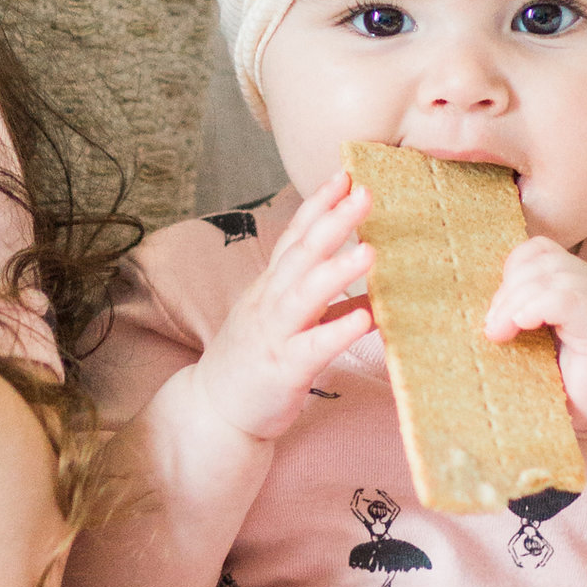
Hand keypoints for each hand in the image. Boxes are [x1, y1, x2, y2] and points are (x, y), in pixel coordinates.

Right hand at [191, 172, 372, 446]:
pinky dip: (338, 330)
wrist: (215, 411)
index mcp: (272, 286)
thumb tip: (371, 292)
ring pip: (305, 294)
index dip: (319, 204)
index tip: (344, 174)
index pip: (295, 236)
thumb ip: (325, 304)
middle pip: (303, 253)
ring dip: (337, 269)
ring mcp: (275, 335)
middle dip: (334, 220)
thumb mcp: (286, 323)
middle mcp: (271, 302)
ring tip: (370, 249)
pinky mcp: (283, 370)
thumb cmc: (256, 363)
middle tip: (366, 192)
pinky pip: (314, 348)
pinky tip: (366, 318)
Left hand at [486, 238, 586, 429]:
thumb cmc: (577, 386)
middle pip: (542, 260)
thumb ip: (526, 316)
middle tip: (493, 326)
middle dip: (508, 289)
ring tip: (499, 333)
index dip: (511, 271)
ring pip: (552, 277)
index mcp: (582, 284)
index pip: (540, 250)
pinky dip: (537, 306)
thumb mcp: (544, 343)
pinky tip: (521, 325)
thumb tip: (481, 309)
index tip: (495, 311)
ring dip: (515, 302)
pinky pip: (568, 300)